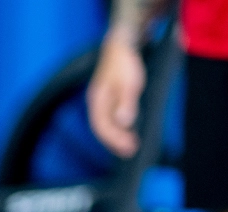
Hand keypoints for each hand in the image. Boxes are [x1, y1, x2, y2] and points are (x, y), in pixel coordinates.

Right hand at [87, 39, 144, 156]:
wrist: (122, 44)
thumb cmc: (124, 62)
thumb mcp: (129, 82)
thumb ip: (126, 103)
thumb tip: (124, 122)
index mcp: (97, 100)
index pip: (101, 126)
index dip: (113, 139)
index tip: (127, 147)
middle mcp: (97, 102)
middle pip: (102, 128)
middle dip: (115, 142)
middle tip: (130, 151)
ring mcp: (102, 100)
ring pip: (106, 124)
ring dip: (117, 136)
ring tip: (130, 145)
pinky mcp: (110, 98)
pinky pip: (111, 117)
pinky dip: (119, 127)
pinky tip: (128, 130)